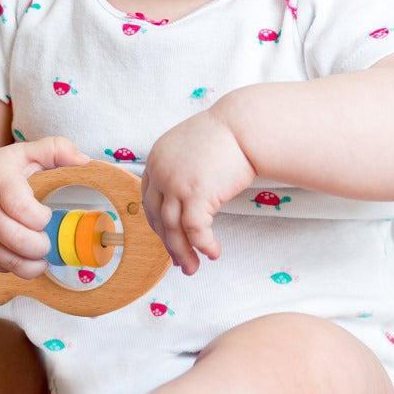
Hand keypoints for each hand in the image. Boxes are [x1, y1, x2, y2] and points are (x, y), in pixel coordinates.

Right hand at [0, 137, 88, 277]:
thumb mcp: (25, 152)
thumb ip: (55, 150)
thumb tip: (83, 161)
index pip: (20, 207)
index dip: (40, 217)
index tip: (47, 214)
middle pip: (14, 239)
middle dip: (40, 246)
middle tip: (47, 240)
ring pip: (6, 259)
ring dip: (31, 263)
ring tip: (42, 253)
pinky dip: (18, 267)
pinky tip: (26, 255)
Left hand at [141, 109, 254, 274]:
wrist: (245, 125)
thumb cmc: (227, 135)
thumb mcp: (190, 147)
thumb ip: (181, 168)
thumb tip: (186, 195)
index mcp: (156, 158)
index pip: (149, 199)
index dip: (158, 222)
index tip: (168, 236)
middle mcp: (160, 171)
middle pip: (157, 217)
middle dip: (168, 243)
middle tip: (180, 261)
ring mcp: (175, 183)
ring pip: (172, 228)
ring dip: (182, 252)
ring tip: (193, 267)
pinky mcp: (196, 193)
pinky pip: (195, 229)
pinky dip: (202, 244)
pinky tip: (213, 252)